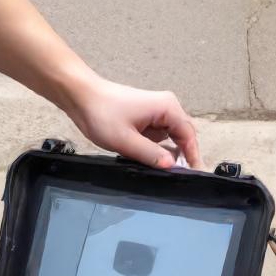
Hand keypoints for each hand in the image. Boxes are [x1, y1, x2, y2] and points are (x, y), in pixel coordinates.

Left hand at [69, 78, 203, 169]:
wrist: (81, 97)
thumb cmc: (102, 114)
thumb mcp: (126, 141)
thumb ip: (151, 155)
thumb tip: (172, 166)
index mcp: (167, 108)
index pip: (189, 136)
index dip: (193, 156)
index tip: (195, 174)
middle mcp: (166, 107)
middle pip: (183, 136)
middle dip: (182, 156)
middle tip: (180, 178)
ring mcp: (155, 112)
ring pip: (170, 138)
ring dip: (167, 153)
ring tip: (163, 172)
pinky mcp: (145, 118)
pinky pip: (157, 136)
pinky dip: (155, 149)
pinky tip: (148, 161)